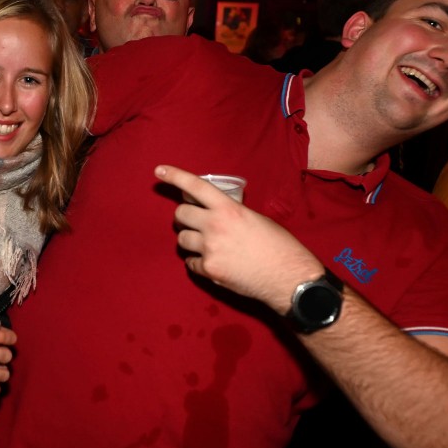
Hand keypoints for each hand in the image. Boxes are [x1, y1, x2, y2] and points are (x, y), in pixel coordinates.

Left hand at [154, 165, 322, 313]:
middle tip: (194, 222)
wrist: (288, 277)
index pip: (195, 186)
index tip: (159, 170)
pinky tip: (212, 262)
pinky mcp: (209, 270)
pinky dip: (197, 262)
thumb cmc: (279, 246)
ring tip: (206, 244)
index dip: (175, 176)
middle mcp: (215, 226)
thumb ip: (233, 213)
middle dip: (185, 218)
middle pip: (180, 215)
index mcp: (229, 209)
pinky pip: (190, 263)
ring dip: (190, 240)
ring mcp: (209, 249)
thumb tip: (218, 212)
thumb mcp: (257, 219)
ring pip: (181, 239)